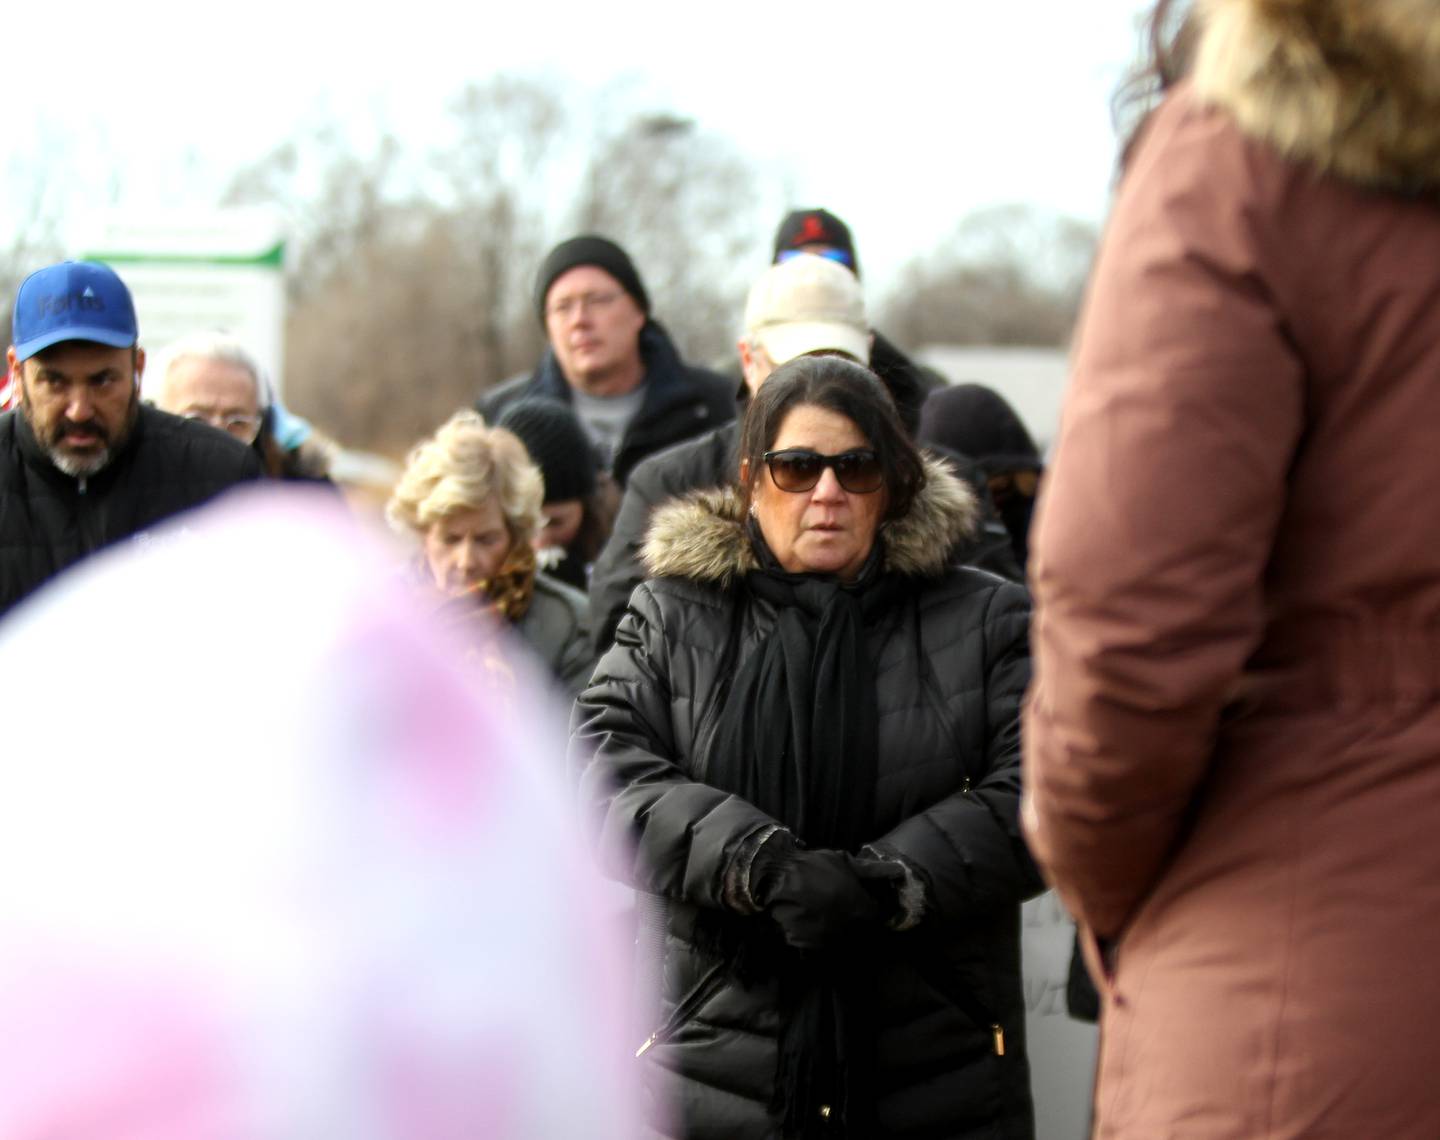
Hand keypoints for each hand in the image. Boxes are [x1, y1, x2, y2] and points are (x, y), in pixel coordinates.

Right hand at [752, 840, 904, 949]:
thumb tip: (899, 872)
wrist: (778, 876)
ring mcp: (828, 941)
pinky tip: (817, 926)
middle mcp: (849, 930)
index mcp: (862, 910)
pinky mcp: (808, 948)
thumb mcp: (846, 863)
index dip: (875, 911)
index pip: (878, 918)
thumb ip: (874, 871)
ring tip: (833, 919)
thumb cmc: (815, 866)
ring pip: (844, 944)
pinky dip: (823, 940)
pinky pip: (822, 948)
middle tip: (850, 912)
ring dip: (844, 935)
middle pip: (863, 934)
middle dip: (861, 926)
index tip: (869, 905)